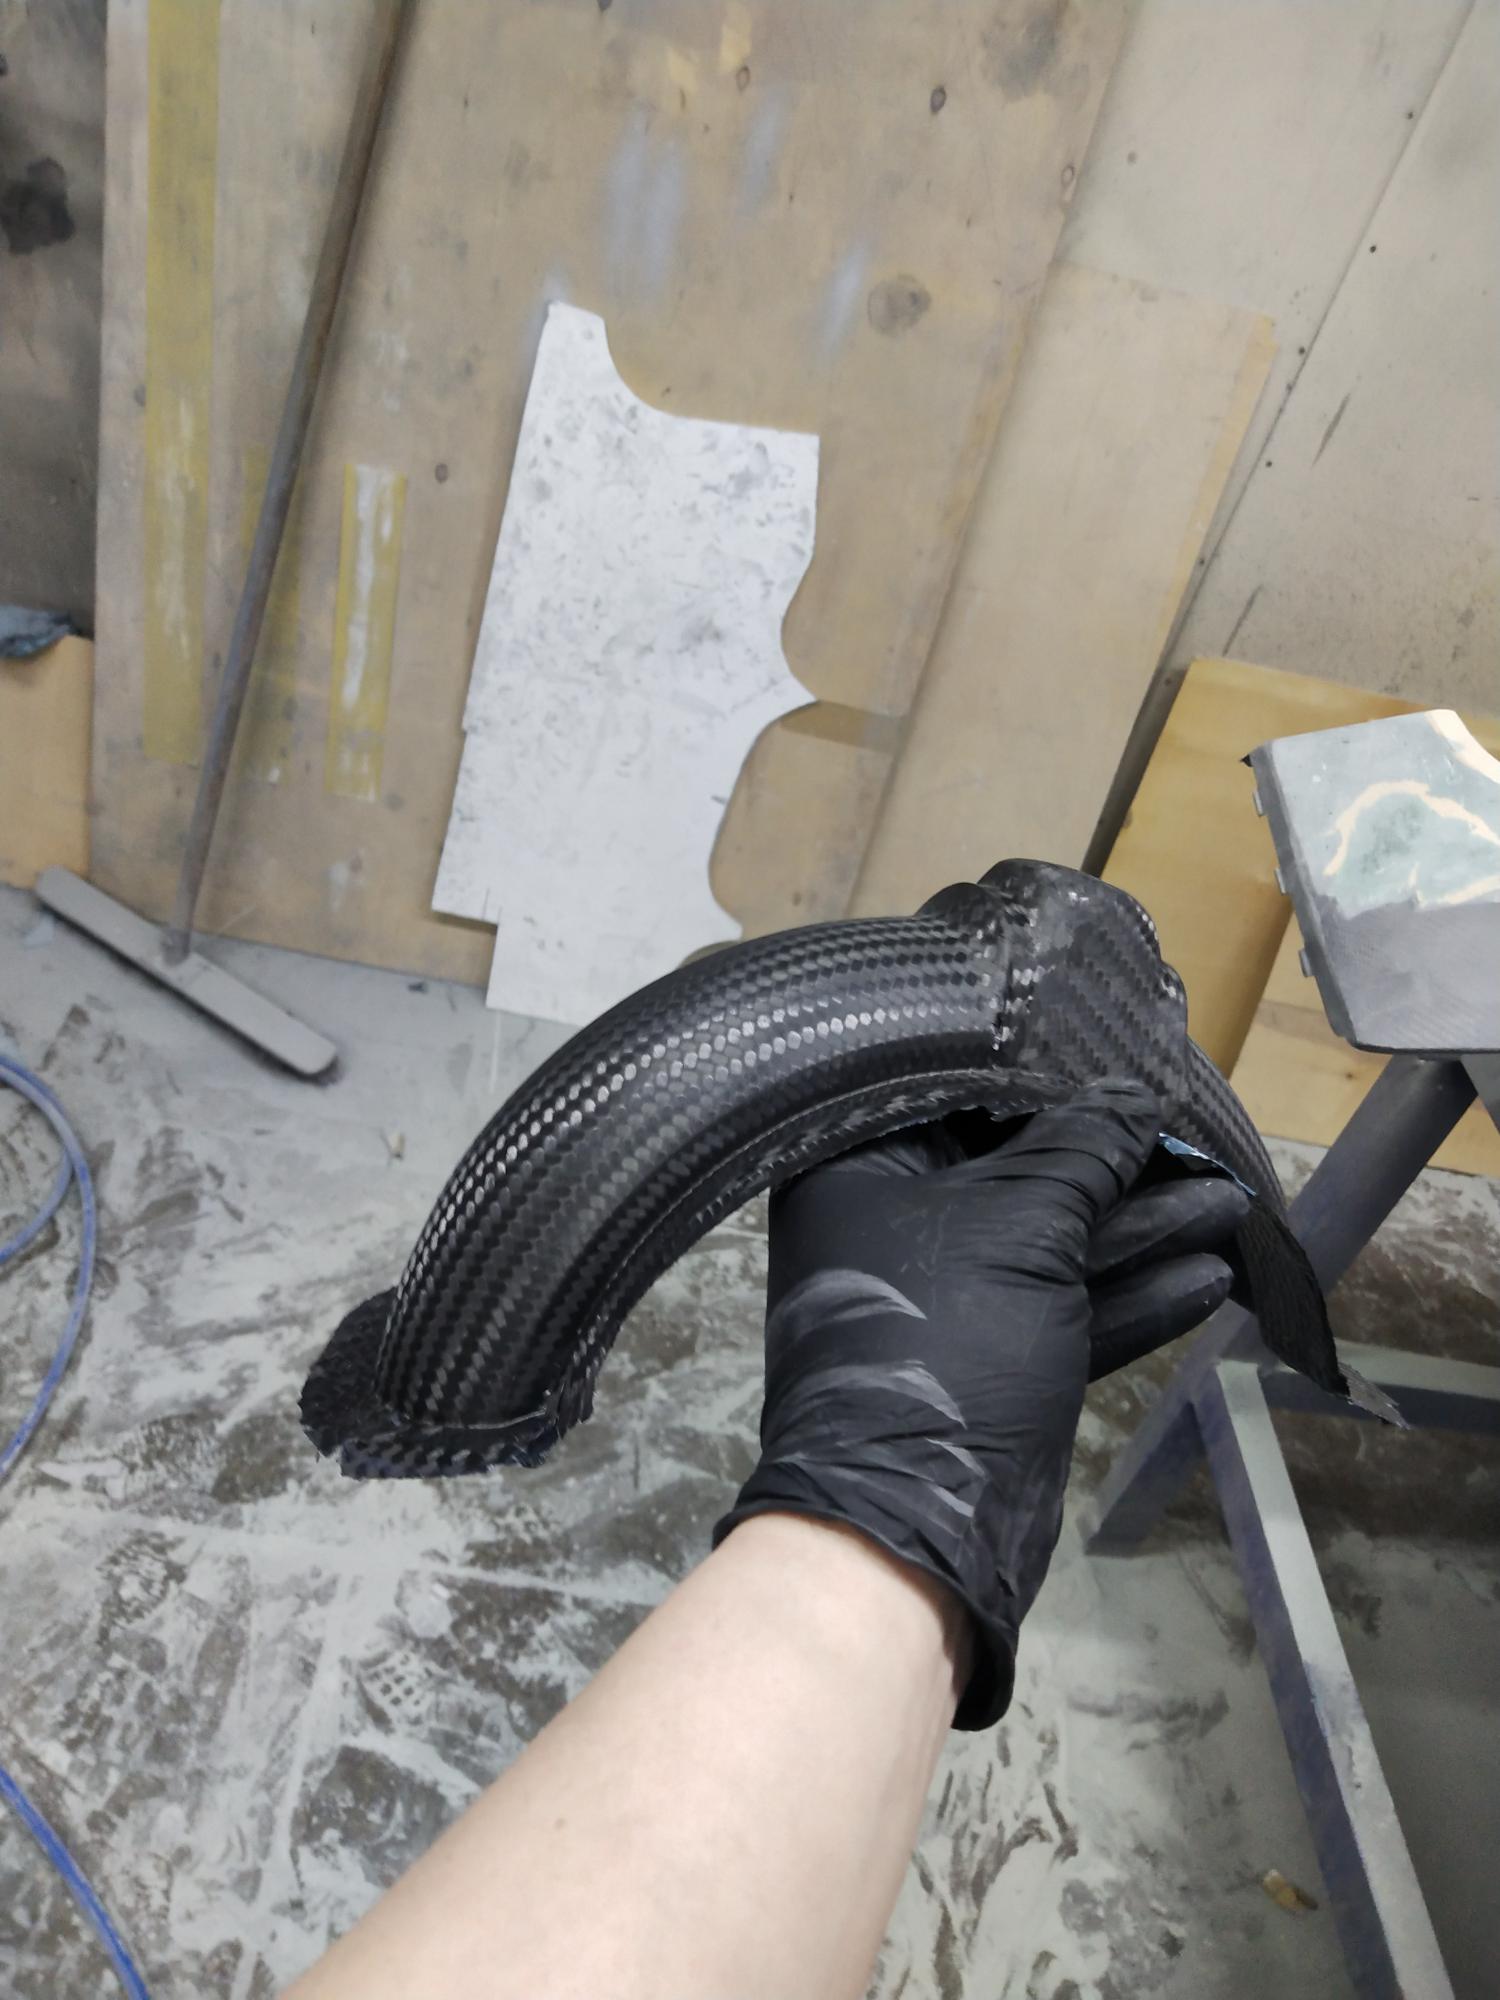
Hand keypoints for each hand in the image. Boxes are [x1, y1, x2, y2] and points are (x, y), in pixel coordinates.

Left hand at [715, 1082, 1245, 1727]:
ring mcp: (951, 1297)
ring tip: (1230, 1197)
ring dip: (1143, 1225)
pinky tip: (1208, 1272)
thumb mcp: (1020, 1220)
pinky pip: (1071, 1306)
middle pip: (1021, 1168)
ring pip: (1057, 1242)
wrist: (914, 1519)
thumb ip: (1084, 1148)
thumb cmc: (944, 1337)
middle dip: (1114, 1160)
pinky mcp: (997, 1358)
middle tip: (1197, 1136)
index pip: (959, 1097)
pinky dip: (1133, 1293)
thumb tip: (1137, 1096)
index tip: (1125, 1061)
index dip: (1047, 1081)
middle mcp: (897, 1224)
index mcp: (861, 1170)